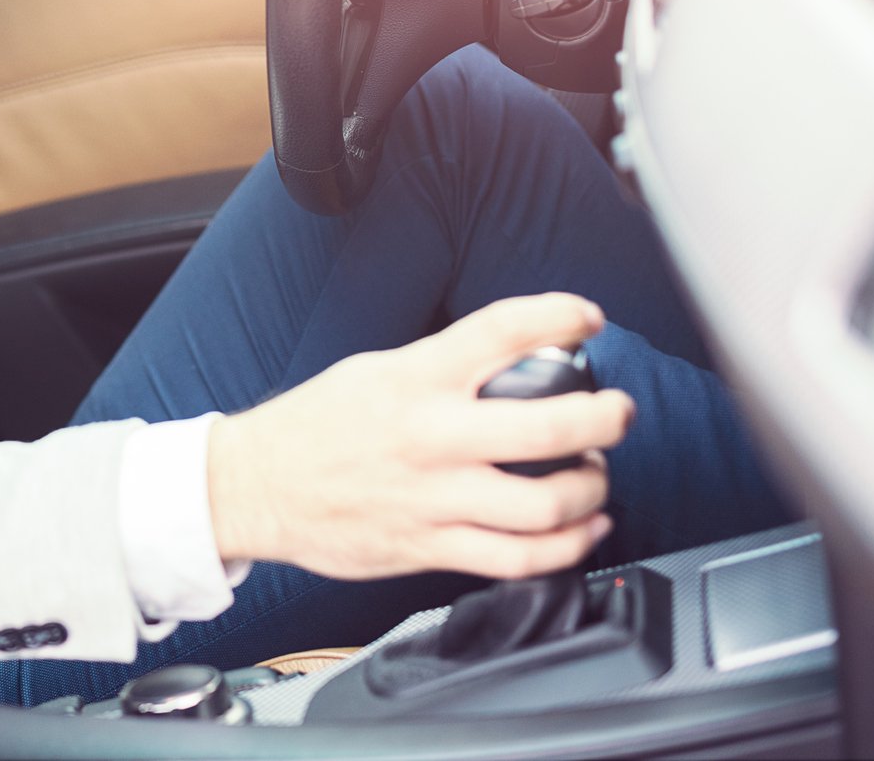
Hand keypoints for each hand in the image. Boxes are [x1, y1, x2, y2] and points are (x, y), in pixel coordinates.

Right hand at [207, 293, 634, 579]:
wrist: (255, 486)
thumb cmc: (316, 426)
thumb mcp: (378, 371)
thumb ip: (444, 369)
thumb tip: (516, 363)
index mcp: (416, 378)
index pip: (504, 330)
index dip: (562, 315)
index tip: (589, 317)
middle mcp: (432, 436)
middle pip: (551, 427)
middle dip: (606, 418)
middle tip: (618, 412)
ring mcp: (434, 497)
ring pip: (546, 504)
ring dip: (592, 491)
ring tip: (595, 478)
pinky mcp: (430, 547)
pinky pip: (518, 558)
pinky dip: (567, 547)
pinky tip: (581, 531)